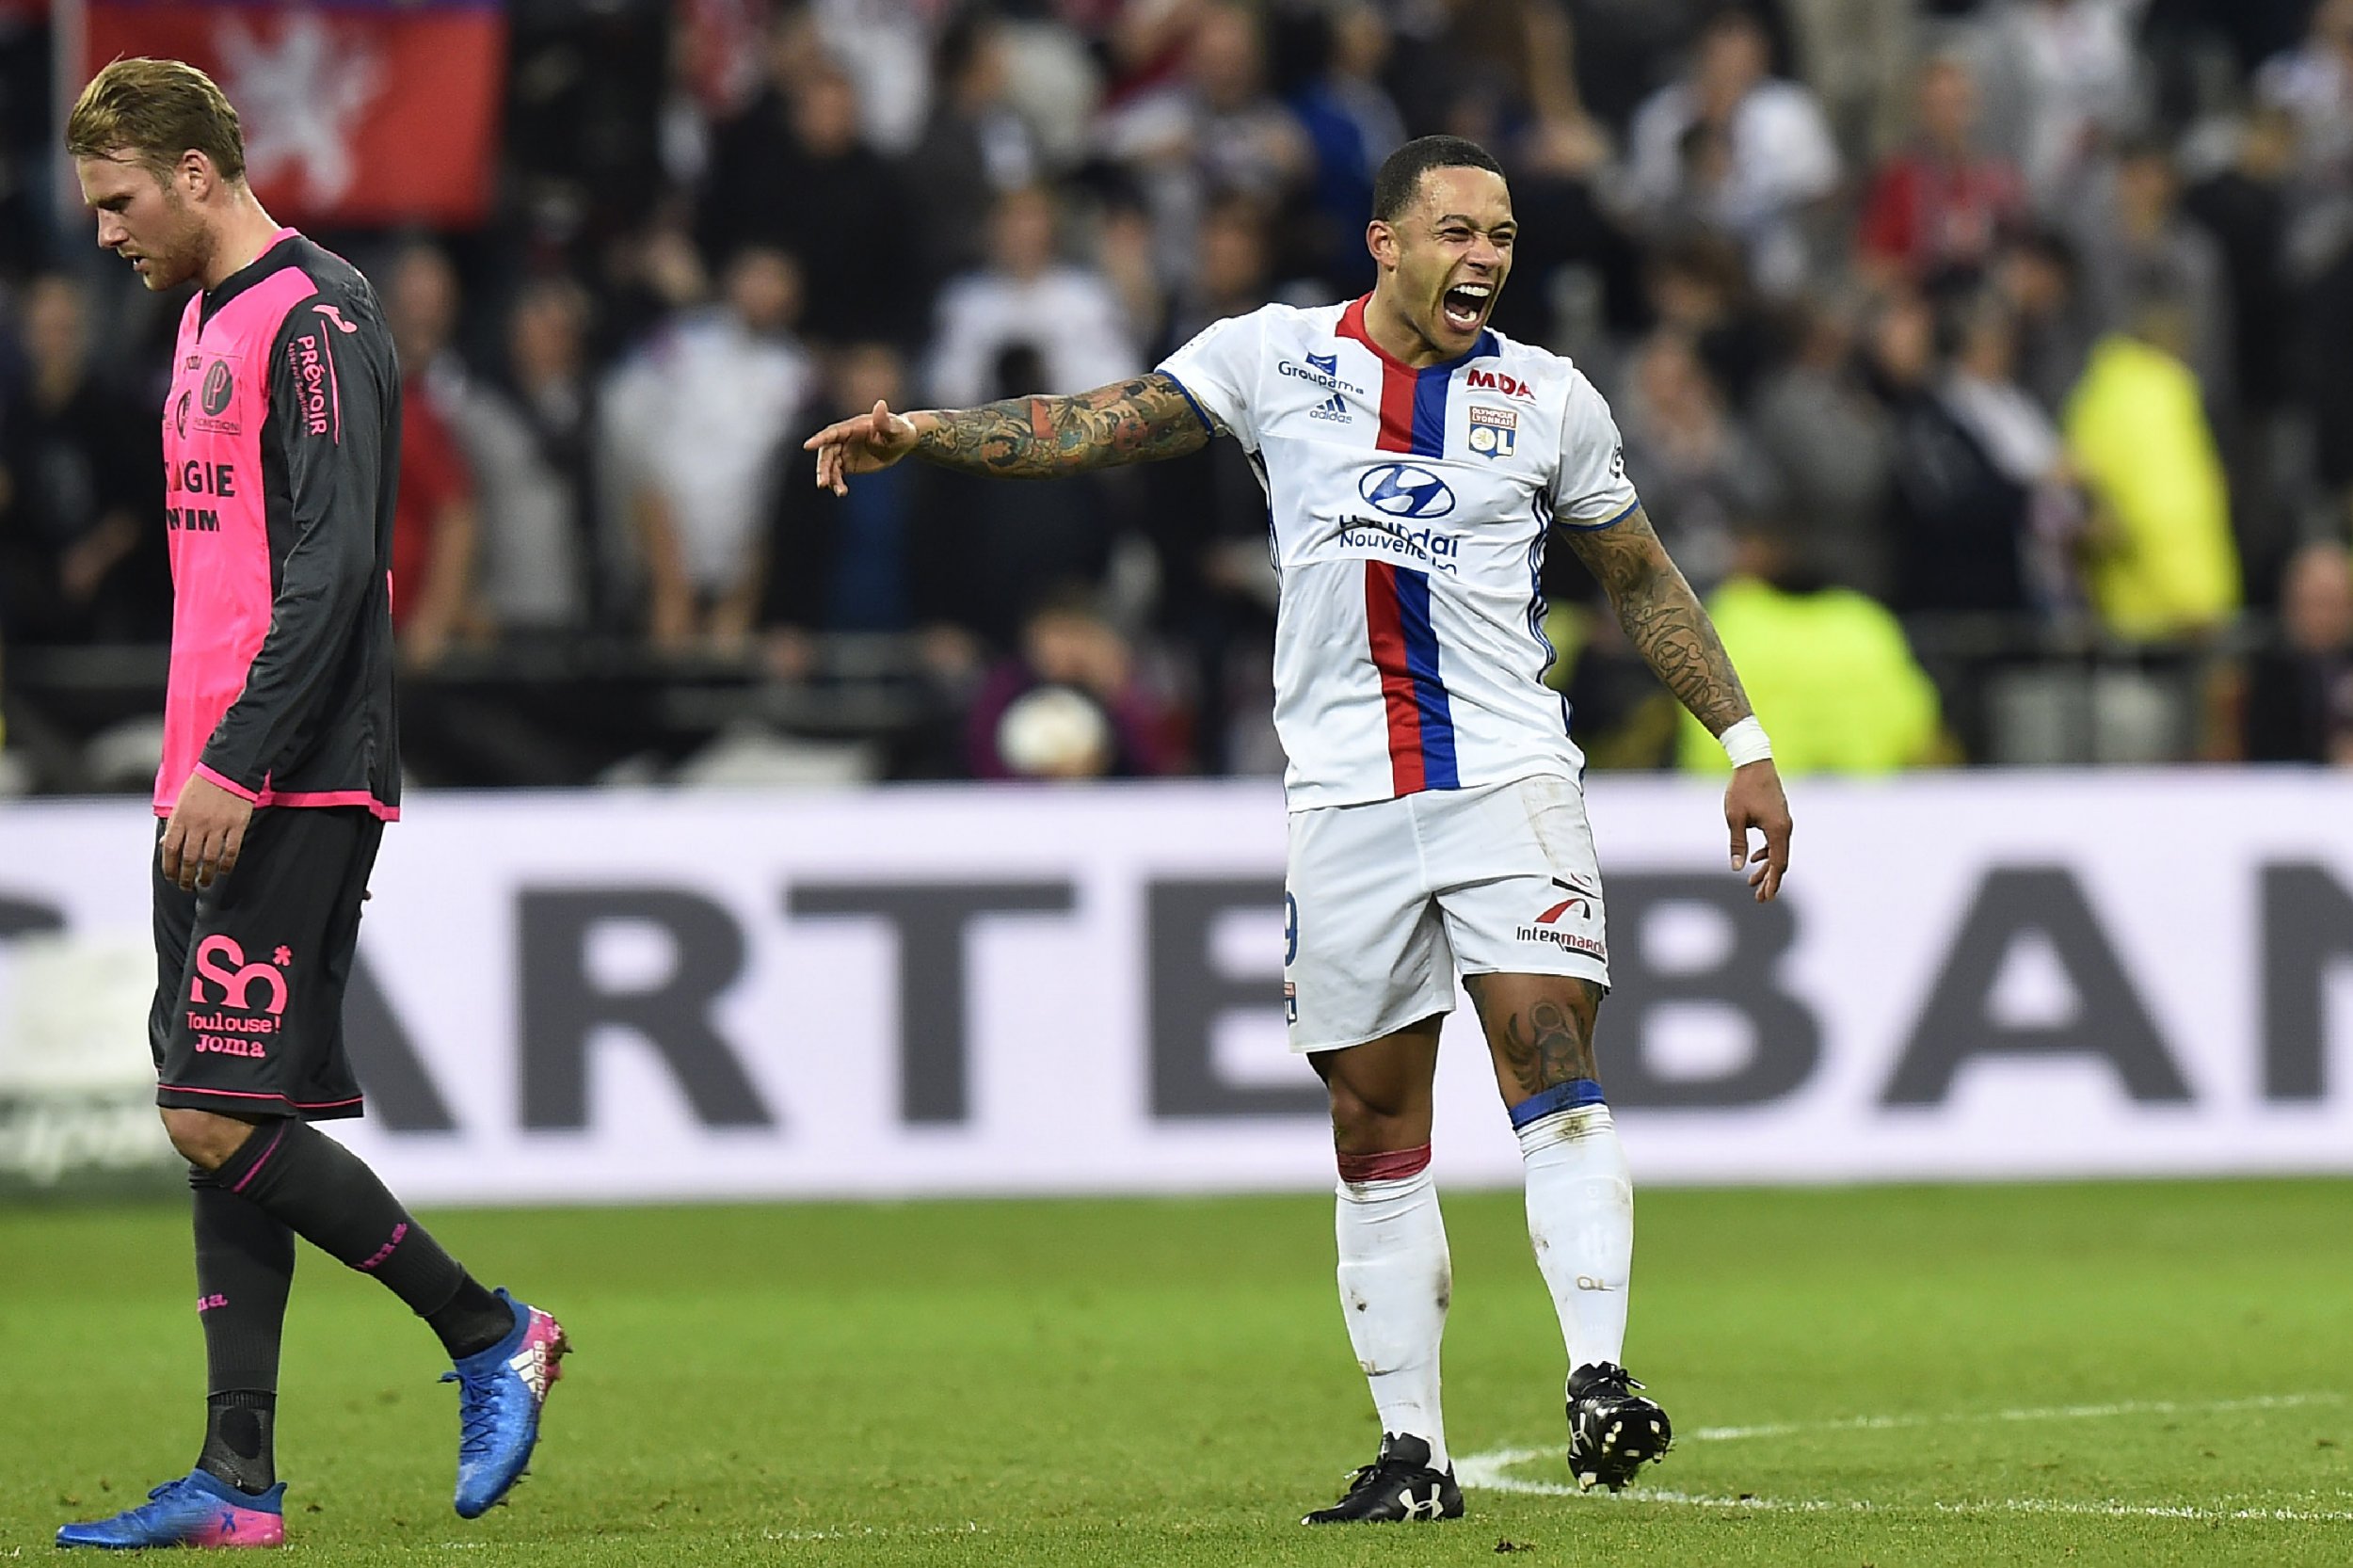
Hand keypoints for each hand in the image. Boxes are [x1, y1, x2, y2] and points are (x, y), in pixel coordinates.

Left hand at [161, 773, 254, 891]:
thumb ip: (174, 824)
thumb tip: (165, 845)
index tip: (171, 876)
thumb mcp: (181, 802)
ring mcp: (218, 826)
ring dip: (206, 875)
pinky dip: (226, 864)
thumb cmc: (202, 785)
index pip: (170, 849)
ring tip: (204, 882)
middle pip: (189, 858)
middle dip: (186, 876)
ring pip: (210, 858)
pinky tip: (223, 870)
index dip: (169, 867)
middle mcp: (198, 824)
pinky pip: (231, 851)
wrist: (228, 770)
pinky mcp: (237, 826)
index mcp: (181, 817)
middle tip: (186, 886)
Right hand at [803, 399, 921, 495]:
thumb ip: (884, 421)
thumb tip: (881, 404)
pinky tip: (842, 492)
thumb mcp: (895, 427)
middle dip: (823, 468)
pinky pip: (837, 473)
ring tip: (839, 492)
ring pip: (830, 465)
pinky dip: (837, 483)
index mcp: (853, 427)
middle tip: (823, 483)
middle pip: (827, 452)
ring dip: (830, 478)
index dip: (820, 439)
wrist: (903, 441)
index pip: (833, 432)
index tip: (807, 446)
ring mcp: (845, 451)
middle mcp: (845, 438)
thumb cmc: (900, 430)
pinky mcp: (848, 463)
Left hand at [1725, 759, 1790, 901]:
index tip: (1765, 898)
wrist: (1754, 762)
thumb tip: (1737, 868)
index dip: (1772, 883)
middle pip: (1780, 861)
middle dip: (1770, 881)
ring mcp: (1784, 822)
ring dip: (1766, 868)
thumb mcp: (1734, 818)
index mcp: (1778, 830)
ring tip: (1752, 882)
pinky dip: (1767, 852)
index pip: (1778, 864)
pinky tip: (1754, 858)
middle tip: (1759, 899)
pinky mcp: (1779, 817)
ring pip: (1778, 851)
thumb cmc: (1742, 789)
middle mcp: (1785, 827)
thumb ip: (1737, 844)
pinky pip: (1776, 841)